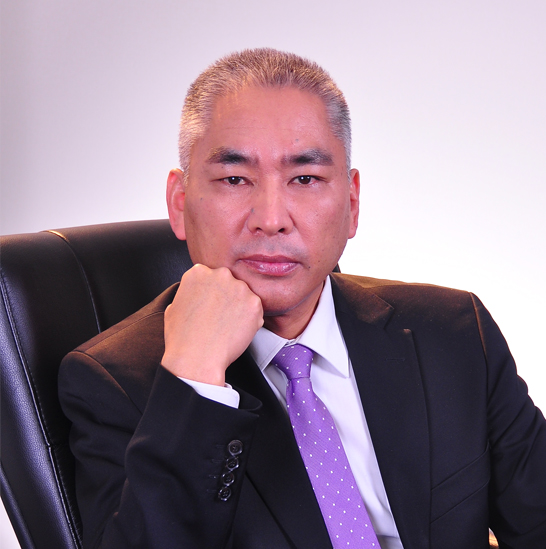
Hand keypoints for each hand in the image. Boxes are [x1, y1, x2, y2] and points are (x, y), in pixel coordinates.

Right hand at [161, 264, 263, 385]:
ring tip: (227, 326)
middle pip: (229, 281)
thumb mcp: (174, 306)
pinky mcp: (254, 303)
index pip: (211, 276)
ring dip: (239, 307)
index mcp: (198, 272)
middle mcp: (220, 274)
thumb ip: (189, 292)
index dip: (211, 292)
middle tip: (220, 316)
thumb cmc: (182, 337)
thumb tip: (196, 294)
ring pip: (243, 295)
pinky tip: (237, 330)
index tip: (210, 304)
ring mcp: (239, 288)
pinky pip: (255, 309)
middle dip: (227, 296)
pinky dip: (250, 319)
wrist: (197, 358)